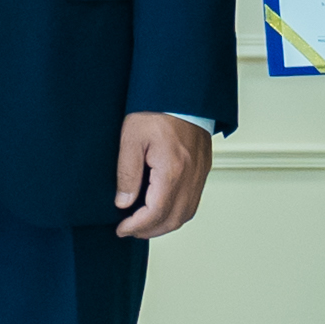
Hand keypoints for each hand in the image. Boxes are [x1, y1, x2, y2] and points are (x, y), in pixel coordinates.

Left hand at [112, 111, 211, 238]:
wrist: (181, 92)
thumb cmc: (156, 109)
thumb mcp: (131, 137)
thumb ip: (127, 173)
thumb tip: (124, 202)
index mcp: (172, 170)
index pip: (156, 213)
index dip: (137, 226)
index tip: (121, 229)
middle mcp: (191, 176)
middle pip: (174, 219)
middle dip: (150, 230)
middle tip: (130, 230)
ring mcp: (200, 173)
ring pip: (187, 213)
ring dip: (165, 224)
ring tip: (143, 223)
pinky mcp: (203, 168)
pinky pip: (193, 200)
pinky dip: (177, 212)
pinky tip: (162, 208)